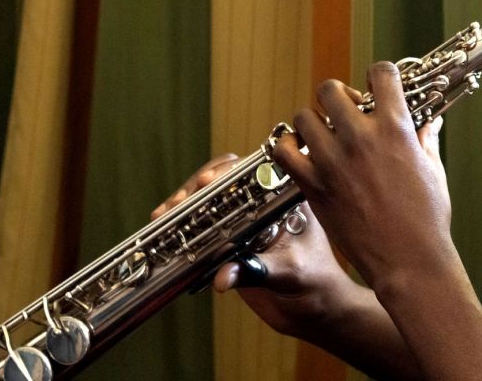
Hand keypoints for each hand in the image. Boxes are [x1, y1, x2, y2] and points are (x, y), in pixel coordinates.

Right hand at [151, 155, 366, 342]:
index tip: (207, 182)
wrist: (317, 310)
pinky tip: (164, 231)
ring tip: (165, 214)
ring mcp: (244, 222)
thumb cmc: (317, 284)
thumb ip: (259, 270)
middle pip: (225, 180)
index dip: (227, 172)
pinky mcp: (230, 243)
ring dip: (185, 205)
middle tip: (179, 202)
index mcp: (286, 197)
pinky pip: (203, 229)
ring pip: (210, 202)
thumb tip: (222, 276)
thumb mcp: (293, 273)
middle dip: (198, 187)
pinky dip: (183, 228)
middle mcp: (263, 203)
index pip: (253, 171)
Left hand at [274, 62, 454, 292]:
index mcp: (395, 128)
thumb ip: (425, 139)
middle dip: (339, 95)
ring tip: (323, 135)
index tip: (378, 90)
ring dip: (312, 121)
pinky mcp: (314, 185)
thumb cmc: (428, 218)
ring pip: (304, 116)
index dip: (380, 76)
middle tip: (347, 113)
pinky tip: (300, 153)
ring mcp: (333, 161)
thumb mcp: (433, 170)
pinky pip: (283, 152)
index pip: (381, 73)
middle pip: (332, 89)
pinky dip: (287, 147)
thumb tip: (429, 120)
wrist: (408, 261)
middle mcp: (360, 138)